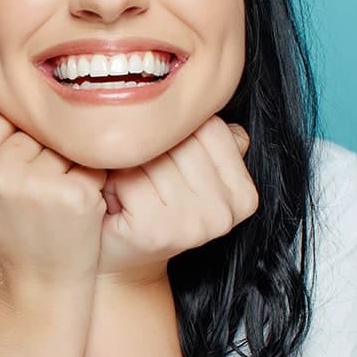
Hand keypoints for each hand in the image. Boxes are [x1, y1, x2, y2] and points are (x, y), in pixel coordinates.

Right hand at [0, 85, 108, 292]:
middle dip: (42, 150)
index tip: (18, 170)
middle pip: (33, 126)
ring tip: (54, 198)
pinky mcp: (73, 196)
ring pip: (63, 140)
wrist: (36, 287)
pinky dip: (92, 178)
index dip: (15, 139)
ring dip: (67, 162)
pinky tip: (77, 205)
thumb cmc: (3, 233)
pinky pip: (90, 160)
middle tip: (37, 192)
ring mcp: (35, 185)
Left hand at [96, 116, 258, 283]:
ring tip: (122, 182)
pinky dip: (112, 180)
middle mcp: (228, 211)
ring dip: (127, 163)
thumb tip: (215, 94)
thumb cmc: (145, 208)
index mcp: (244, 193)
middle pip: (180, 140)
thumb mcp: (185, 171)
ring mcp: (198, 223)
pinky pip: (131, 177)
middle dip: (148, 146)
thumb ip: (206, 139)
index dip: (171, 133)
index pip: (208, 127)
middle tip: (133, 170)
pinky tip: (113, 197)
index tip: (157, 155)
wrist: (118, 261)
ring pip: (155, 156)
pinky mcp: (161, 230)